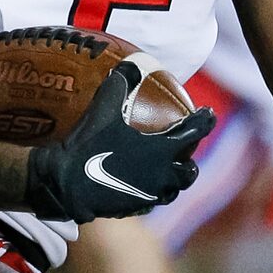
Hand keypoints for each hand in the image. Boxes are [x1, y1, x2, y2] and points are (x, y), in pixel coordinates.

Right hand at [25, 62, 215, 222]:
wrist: (66, 183)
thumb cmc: (88, 146)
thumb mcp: (103, 110)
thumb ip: (119, 85)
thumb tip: (130, 65)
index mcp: (163, 150)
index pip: (196, 132)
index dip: (204, 121)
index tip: (206, 114)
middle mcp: (163, 175)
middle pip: (189, 170)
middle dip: (189, 160)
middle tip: (183, 150)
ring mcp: (150, 195)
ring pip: (173, 190)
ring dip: (173, 179)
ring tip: (166, 171)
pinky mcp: (135, 208)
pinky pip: (151, 201)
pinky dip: (152, 193)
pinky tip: (141, 185)